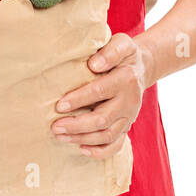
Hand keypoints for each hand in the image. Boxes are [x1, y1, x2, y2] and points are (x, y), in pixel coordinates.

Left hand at [51, 33, 149, 158]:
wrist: (141, 68)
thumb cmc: (123, 55)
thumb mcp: (122, 44)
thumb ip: (110, 51)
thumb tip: (94, 65)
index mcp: (126, 79)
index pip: (100, 91)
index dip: (79, 99)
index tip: (59, 105)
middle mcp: (129, 101)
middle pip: (102, 119)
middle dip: (76, 125)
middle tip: (55, 127)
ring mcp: (129, 117)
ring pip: (107, 135)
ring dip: (82, 138)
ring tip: (60, 137)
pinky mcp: (127, 126)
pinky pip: (116, 145)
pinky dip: (100, 151)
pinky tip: (82, 150)